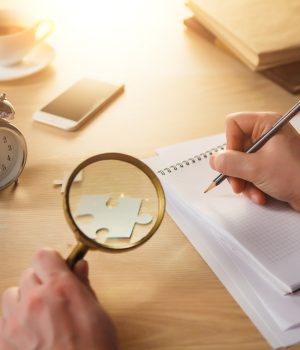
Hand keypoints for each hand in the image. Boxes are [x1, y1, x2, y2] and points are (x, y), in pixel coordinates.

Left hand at [0, 248, 117, 349]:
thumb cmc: (94, 349)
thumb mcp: (97, 312)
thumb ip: (83, 284)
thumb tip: (79, 266)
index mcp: (60, 288)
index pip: (43, 255)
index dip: (50, 260)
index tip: (56, 268)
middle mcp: (35, 301)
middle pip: (27, 273)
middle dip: (40, 281)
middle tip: (52, 296)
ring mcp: (15, 323)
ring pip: (11, 294)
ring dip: (23, 299)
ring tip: (38, 315)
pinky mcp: (5, 343)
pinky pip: (3, 319)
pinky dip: (14, 321)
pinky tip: (29, 333)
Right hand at [209, 112, 299, 211]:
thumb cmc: (298, 176)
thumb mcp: (257, 168)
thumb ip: (230, 163)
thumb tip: (214, 159)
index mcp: (266, 124)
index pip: (233, 124)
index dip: (230, 143)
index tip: (233, 160)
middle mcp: (266, 135)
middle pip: (235, 147)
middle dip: (236, 170)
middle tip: (238, 183)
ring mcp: (268, 151)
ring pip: (241, 163)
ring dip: (244, 181)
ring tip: (253, 192)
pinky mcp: (270, 165)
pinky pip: (250, 173)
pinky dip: (252, 186)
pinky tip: (260, 195)